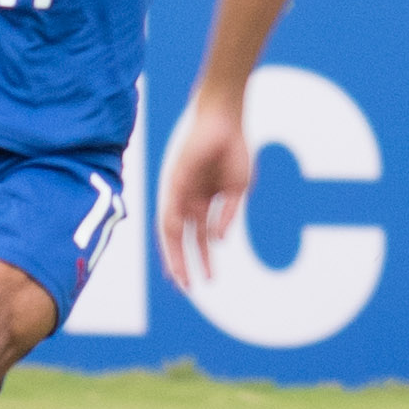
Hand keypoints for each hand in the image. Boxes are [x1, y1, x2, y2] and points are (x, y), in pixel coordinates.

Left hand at [155, 99, 252, 291]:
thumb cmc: (234, 149)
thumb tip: (219, 240)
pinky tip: (186, 247)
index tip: (206, 280)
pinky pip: (171, 211)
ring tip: (182, 279)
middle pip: (181, 239)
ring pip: (171, 231)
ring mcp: (178, 192)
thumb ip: (228, 215)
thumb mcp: (237, 189)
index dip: (199, 259)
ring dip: (175, 256)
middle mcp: (187, 199)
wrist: (225, 120)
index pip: (196, 237)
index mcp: (202, 201)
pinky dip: (177, 231)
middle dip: (184, 263)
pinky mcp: (174, 182)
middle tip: (188, 288)